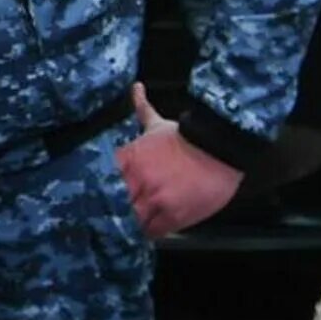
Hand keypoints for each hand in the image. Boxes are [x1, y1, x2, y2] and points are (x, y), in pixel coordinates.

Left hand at [115, 84, 242, 238]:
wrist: (218, 147)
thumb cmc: (186, 136)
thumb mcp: (158, 123)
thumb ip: (142, 109)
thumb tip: (136, 87)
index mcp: (128, 160)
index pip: (103, 182)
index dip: (102, 190)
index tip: (103, 195)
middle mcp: (137, 181)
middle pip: (114, 204)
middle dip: (115, 208)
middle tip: (117, 214)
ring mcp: (154, 199)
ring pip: (132, 220)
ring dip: (133, 222)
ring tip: (134, 225)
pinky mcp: (173, 215)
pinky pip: (153, 231)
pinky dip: (150, 232)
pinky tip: (151, 230)